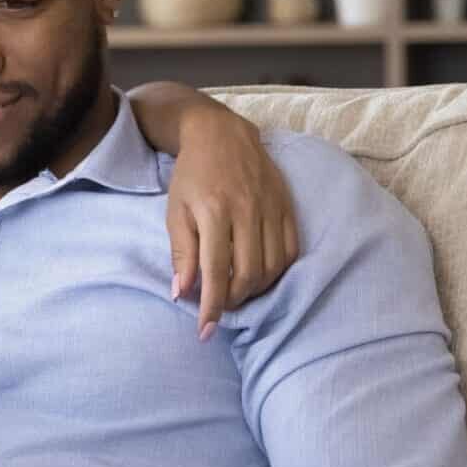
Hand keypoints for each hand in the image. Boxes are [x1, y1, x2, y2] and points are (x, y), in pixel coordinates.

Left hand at [165, 106, 297, 338]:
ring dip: (256, 290)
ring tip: (238, 292)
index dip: (211, 307)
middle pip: (248, 274)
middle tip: (220, 307)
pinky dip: (277, 271)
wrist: (221, 134)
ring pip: (272, 266)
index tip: (205, 331)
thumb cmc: (192, 176)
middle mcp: (247, 211)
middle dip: (234, 301)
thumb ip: (181, 254)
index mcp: (214, 212)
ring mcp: (271, 208)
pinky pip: (290, 250)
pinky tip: (261, 275)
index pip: (215, 273)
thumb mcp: (175, 212)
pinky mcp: (287, 205)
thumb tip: (182, 293)